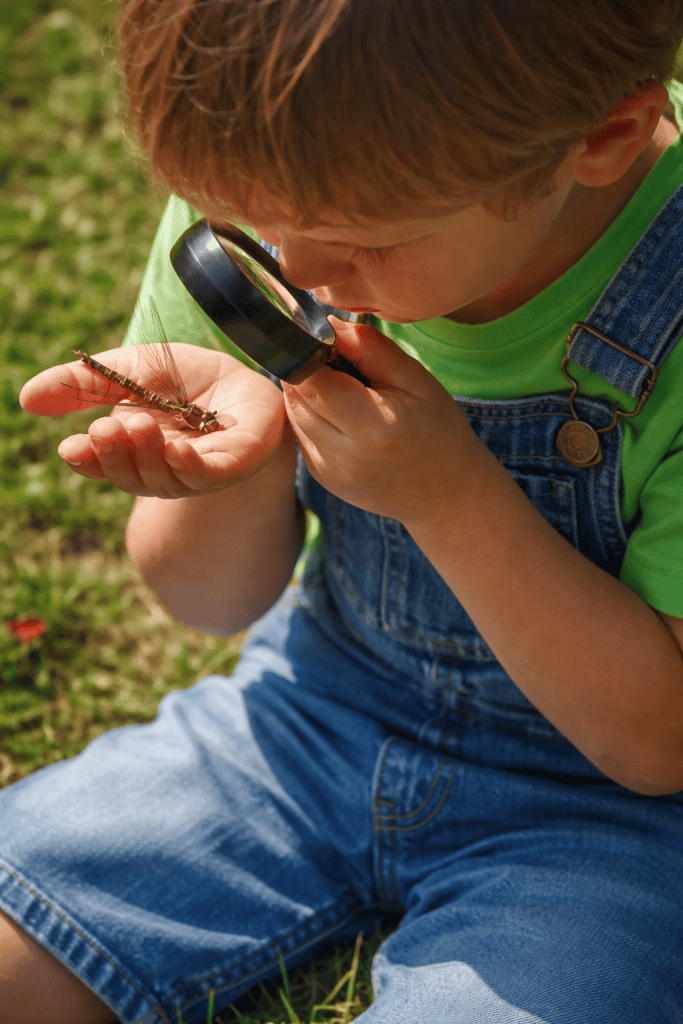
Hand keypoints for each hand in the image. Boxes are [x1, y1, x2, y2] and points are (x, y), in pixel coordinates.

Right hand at [20, 344, 285, 496]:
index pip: (102, 464)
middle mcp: (161, 468)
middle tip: (104, 429)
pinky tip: (177, 451)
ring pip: (164, 480)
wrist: (246, 377)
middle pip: (130, 476)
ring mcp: (197, 472)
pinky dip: (188, 467)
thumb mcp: (129, 370)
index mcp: (132, 450)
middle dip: (114, 456)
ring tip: (138, 425)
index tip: (71, 448)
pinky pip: (206, 477)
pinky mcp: (232, 466)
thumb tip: (26, 399)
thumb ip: (84, 384)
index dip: (87, 460)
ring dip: (147, 456)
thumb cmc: (187, 379)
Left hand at [282, 318, 482, 525]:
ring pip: (294, 414)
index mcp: (372, 427)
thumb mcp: (416, 380)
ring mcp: (328, 471)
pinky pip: (301, 434)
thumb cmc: (438, 430)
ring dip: (309, 393)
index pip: (311, 379)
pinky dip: (314, 417)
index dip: (312, 352)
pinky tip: (345, 416)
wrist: (445, 494)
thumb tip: (327, 324)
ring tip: (347, 391)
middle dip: (308, 370)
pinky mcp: (321, 478)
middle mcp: (342, 455)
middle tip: (341, 365)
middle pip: (296, 396)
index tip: (330, 342)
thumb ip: (370, 347)